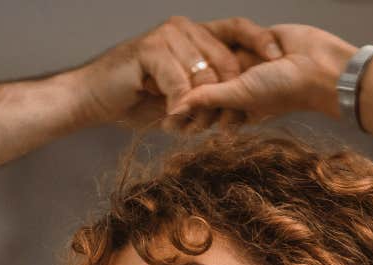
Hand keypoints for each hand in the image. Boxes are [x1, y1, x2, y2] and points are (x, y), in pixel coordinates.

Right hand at [70, 16, 285, 129]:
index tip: (279, 62)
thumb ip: (209, 91)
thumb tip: (246, 105)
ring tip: (185, 126)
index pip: (238, 29)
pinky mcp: (149, 50)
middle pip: (226, 60)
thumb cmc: (136, 99)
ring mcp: (166, 36)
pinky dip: (178, 107)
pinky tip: (170, 119)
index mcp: (196, 34)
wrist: (93, 99)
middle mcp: (184, 28)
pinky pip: (179, 84)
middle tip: (214, 127)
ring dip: (198, 110)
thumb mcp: (182, 95)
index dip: (261, 41)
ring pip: (204, 76)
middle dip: (226, 99)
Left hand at [168, 24, 359, 123]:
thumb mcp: (240, 94)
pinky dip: (214, 46)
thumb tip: (177, 110)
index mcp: (238, 108)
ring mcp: (246, 64)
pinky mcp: (253, 42)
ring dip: (197, 68)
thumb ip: (208, 98)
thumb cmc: (285, 87)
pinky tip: (189, 46)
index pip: (206, 114)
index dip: (185, 116)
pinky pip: (229, 43)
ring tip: (168, 73)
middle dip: (185, 94)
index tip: (161, 121)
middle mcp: (240, 87)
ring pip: (215, 66)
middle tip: (153, 95)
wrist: (320, 65)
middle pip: (206, 90)